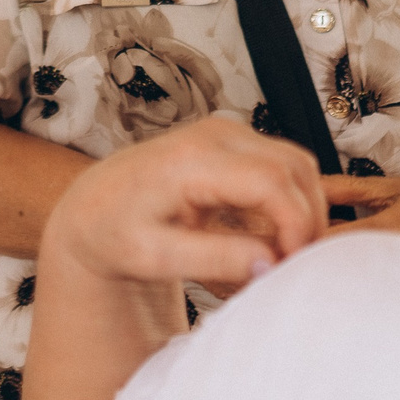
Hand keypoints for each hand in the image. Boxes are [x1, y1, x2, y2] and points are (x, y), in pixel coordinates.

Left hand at [41, 118, 326, 292]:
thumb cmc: (115, 233)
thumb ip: (214, 259)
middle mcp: (214, 135)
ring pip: (295, 164)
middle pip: (294, 167)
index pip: (271, 181)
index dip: (295, 223)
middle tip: (293, 265)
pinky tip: (268, 237)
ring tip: (282, 254)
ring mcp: (225, 134)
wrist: (92, 207)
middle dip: (307, 219)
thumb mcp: (153, 257)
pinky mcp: (231, 142)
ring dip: (301, 209)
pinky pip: (281, 166)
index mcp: (192, 160)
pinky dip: (287, 201)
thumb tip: (270, 262)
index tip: (291, 263)